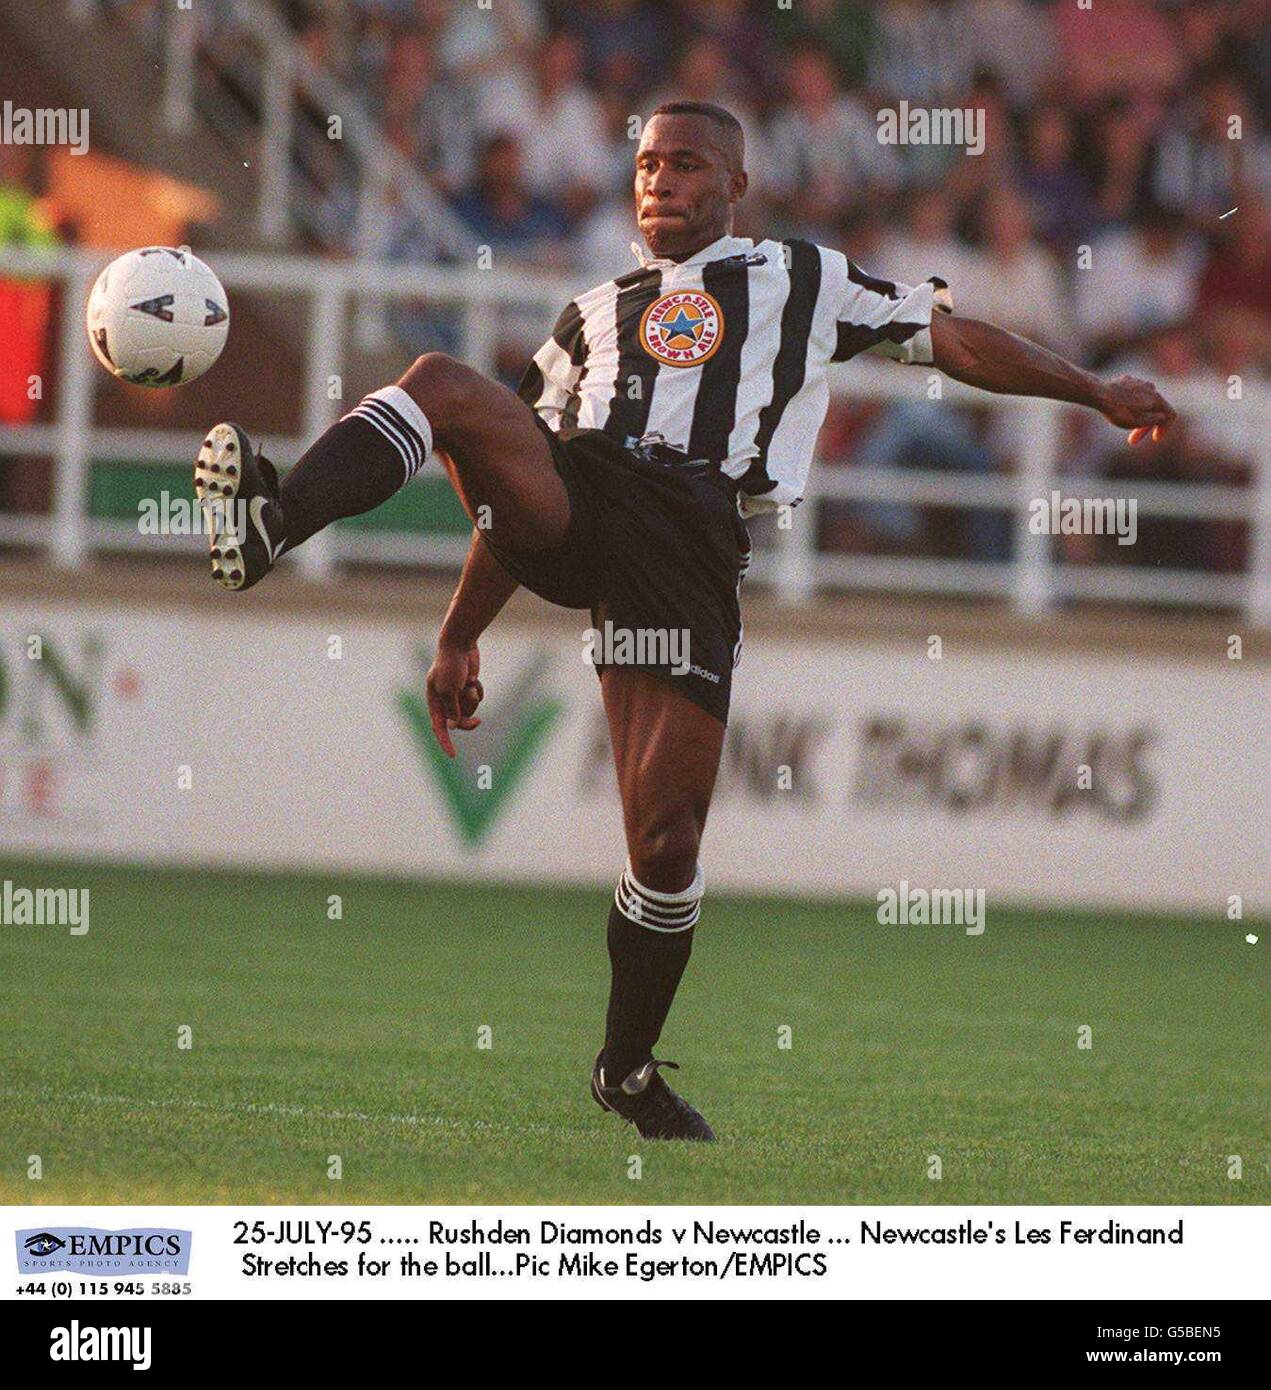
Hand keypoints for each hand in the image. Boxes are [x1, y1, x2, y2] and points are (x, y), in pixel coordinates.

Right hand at [425, 640, 483, 757]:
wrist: (460, 644)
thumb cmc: (451, 665)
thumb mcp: (450, 689)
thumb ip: (452, 709)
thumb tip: (453, 726)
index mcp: (434, 700)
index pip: (438, 727)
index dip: (445, 742)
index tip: (453, 756)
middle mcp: (444, 699)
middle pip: (457, 721)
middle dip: (468, 721)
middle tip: (478, 721)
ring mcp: (456, 693)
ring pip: (469, 709)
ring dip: (473, 700)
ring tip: (471, 684)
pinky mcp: (467, 687)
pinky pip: (476, 698)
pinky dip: (477, 691)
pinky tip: (474, 679)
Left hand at [1097, 374, 1176, 444]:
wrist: (1099, 394)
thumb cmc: (1119, 411)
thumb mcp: (1138, 422)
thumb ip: (1155, 420)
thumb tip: (1163, 416)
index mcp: (1157, 399)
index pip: (1170, 415)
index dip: (1165, 428)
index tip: (1155, 439)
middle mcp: (1151, 388)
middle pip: (1155, 410)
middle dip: (1145, 427)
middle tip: (1132, 441)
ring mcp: (1139, 382)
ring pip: (1144, 402)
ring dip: (1137, 416)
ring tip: (1123, 425)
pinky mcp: (1127, 381)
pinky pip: (1133, 395)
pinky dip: (1130, 405)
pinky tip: (1118, 410)